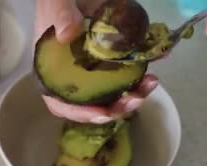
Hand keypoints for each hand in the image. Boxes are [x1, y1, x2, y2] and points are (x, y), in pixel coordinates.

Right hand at [35, 0, 158, 123]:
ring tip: (148, 84)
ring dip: (131, 96)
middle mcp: (74, 75)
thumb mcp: (56, 2)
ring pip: (111, 96)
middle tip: (133, 101)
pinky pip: (126, 78)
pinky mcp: (112, 62)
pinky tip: (152, 75)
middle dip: (113, 109)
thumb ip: (60, 15)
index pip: (60, 102)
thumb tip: (67, 34)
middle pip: (90, 106)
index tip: (101, 113)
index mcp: (54, 68)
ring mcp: (94, 70)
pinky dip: (140, 81)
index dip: (79, 113)